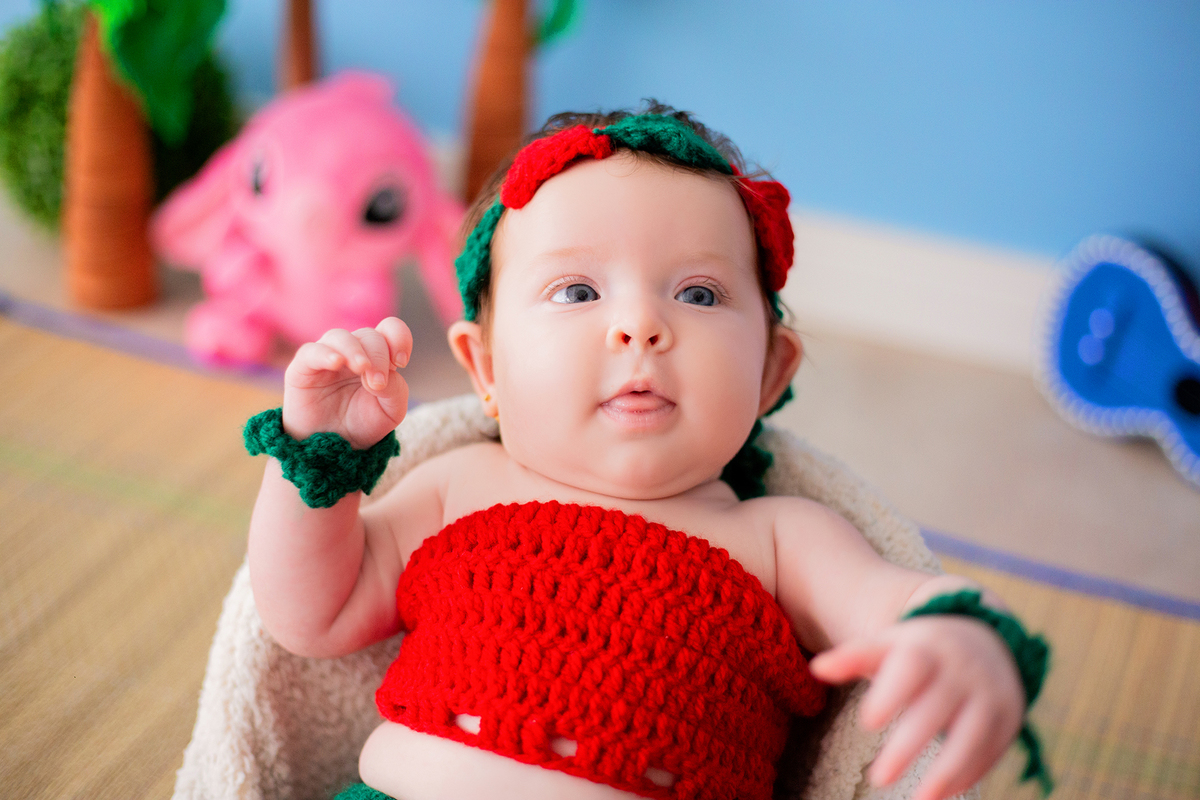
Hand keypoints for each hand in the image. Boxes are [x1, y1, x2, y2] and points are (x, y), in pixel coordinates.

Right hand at [282, 317, 412, 448]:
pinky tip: (336, 363)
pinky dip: (325, 354)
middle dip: (378, 356)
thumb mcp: (391, 412)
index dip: (399, 338)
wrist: (332, 450)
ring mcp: (327, 356)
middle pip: (369, 335)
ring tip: (362, 369)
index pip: (390, 329)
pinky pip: (311, 351)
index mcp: (377, 356)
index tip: (401, 362)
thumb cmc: (362, 425)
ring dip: (355, 351)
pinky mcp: (303, 368)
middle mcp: (352, 351)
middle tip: (377, 384)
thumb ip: (396, 391)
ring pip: (340, 336)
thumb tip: (379, 377)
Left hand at [808, 616, 1024, 799]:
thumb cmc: (921, 651)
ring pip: (971, 736)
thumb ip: (853, 657)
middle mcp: (961, 670)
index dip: (891, 694)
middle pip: (936, 710)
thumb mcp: (889, 646)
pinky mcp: (1008, 719)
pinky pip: (990, 751)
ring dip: (946, 772)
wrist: (986, 638)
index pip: (912, 666)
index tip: (867, 722)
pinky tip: (942, 792)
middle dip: (908, 746)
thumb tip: (817, 668)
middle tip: (878, 778)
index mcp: (927, 648)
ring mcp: (989, 694)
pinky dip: (967, 775)